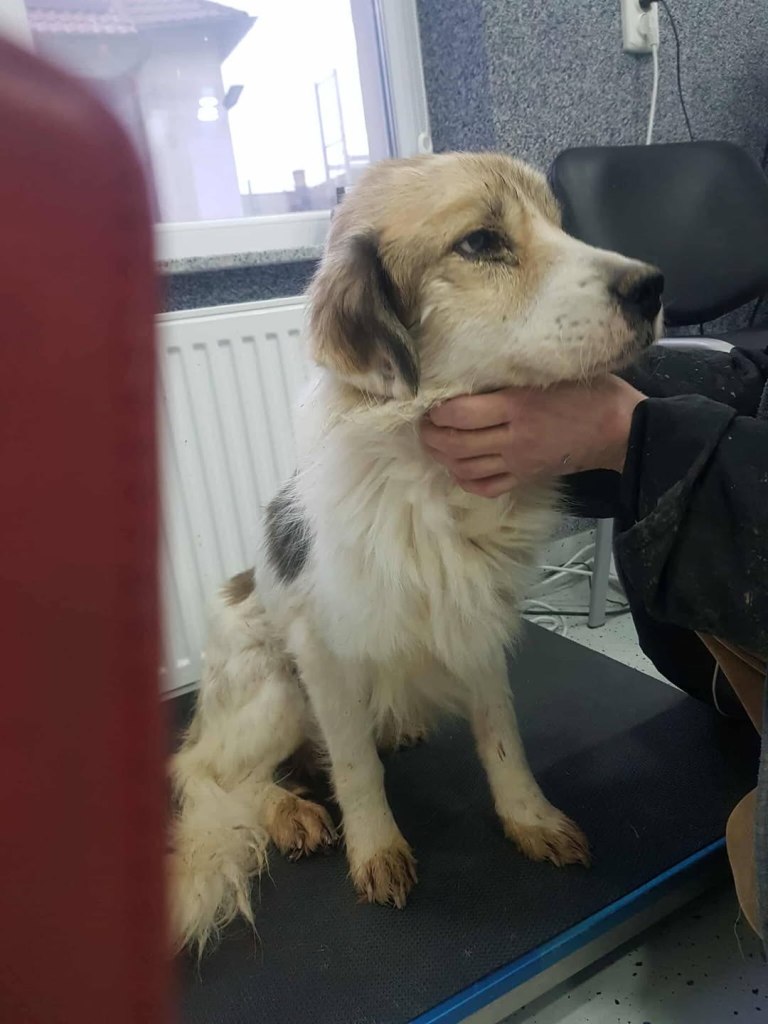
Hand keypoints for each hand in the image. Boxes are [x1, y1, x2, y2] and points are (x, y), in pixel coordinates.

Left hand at [421, 375, 644, 497]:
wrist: (618, 428)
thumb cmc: (588, 391)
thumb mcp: (550, 372)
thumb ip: (513, 377)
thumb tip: (472, 378)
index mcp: (518, 406)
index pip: (460, 414)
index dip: (437, 412)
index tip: (431, 403)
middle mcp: (514, 437)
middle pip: (456, 444)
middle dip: (431, 436)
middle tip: (424, 425)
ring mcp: (519, 462)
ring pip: (465, 468)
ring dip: (442, 458)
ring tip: (435, 444)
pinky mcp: (525, 477)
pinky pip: (486, 487)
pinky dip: (465, 480)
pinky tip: (458, 468)